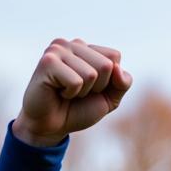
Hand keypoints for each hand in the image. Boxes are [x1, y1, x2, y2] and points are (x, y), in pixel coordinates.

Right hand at [12, 39, 132, 146]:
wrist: (52, 126)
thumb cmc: (78, 109)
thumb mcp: (109, 99)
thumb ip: (122, 83)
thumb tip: (117, 68)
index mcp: (87, 48)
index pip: (114, 56)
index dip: (108, 81)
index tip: (91, 88)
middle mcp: (72, 44)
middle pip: (106, 65)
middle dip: (97, 87)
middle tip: (78, 92)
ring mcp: (58, 50)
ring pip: (92, 74)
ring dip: (82, 92)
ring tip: (67, 92)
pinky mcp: (48, 62)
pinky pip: (76, 81)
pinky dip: (71, 94)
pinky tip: (58, 92)